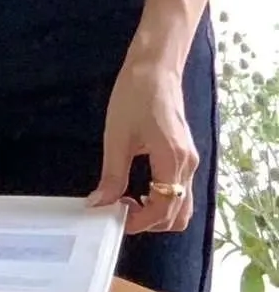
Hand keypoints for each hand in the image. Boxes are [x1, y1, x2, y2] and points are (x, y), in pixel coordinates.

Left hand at [87, 54, 197, 234]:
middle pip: (178, 214)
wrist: (155, 68)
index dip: (140, 222)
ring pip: (183, 204)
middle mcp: (189, 165)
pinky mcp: (186, 155)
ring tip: (128, 203)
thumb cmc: (135, 96)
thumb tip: (99, 204)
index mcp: (173, 160)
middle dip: (150, 222)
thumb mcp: (117, 138)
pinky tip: (140, 192)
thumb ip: (112, 175)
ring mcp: (191, 160)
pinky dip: (164, 200)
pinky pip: (181, 190)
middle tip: (120, 213)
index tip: (115, 220)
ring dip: (159, 213)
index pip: (165, 208)